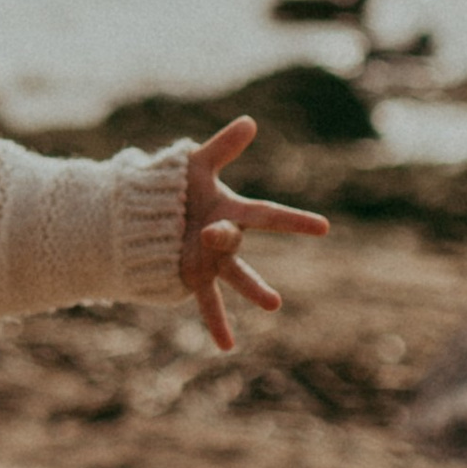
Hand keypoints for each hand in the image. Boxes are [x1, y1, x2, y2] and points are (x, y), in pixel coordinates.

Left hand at [179, 118, 328, 349]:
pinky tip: (227, 345)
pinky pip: (206, 302)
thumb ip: (223, 147)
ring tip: (274, 305)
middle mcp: (225, 238)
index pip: (267, 215)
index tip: (323, 228)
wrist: (144, 213)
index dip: (294, 221)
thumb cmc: (175, 185)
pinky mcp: (192, 277)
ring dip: (252, 290)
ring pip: (232, 277)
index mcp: (230, 210)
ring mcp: (210, 261)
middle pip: (241, 248)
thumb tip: (250, 122)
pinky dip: (217, 323)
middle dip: (253, 256)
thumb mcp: (196, 163)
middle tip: (277, 282)